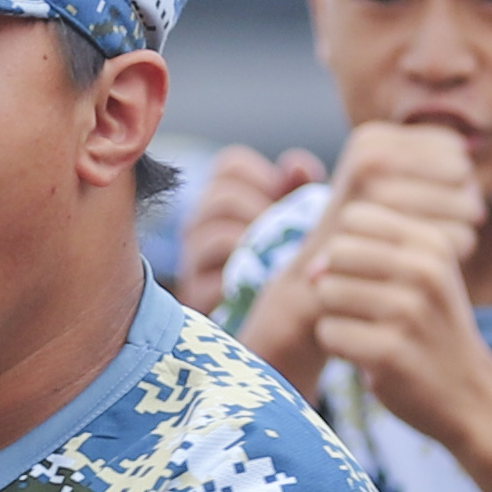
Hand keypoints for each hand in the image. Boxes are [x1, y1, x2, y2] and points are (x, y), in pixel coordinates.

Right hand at [179, 143, 324, 304]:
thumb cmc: (280, 265)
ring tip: (280, 258)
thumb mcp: (291, 222)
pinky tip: (269, 284)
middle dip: (263, 211)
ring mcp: (194, 258)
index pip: (231, 165)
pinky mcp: (197, 294)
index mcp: (222, 198)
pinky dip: (246, 280)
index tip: (285, 198)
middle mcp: (200, 223)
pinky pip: (214, 279)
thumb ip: (297, 189)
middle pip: (223, 196)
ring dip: (257, 245)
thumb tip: (297, 166)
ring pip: (217, 235)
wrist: (268, 327)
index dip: (263, 175)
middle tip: (287, 233)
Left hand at [295, 124, 491, 440]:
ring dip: (338, 315)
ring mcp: (408, 313)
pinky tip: (370, 355)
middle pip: (337, 252)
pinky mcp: (388, 352)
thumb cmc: (432, 327)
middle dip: (338, 280)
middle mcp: (425, 272)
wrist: (471, 395)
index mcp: (433, 243)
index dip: (349, 247)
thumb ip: (368, 253)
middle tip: (367, 309)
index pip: (355, 218)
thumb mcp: (424, 274)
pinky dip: (339, 347)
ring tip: (371, 332)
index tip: (371, 276)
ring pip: (327, 292)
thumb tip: (312, 269)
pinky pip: (328, 333)